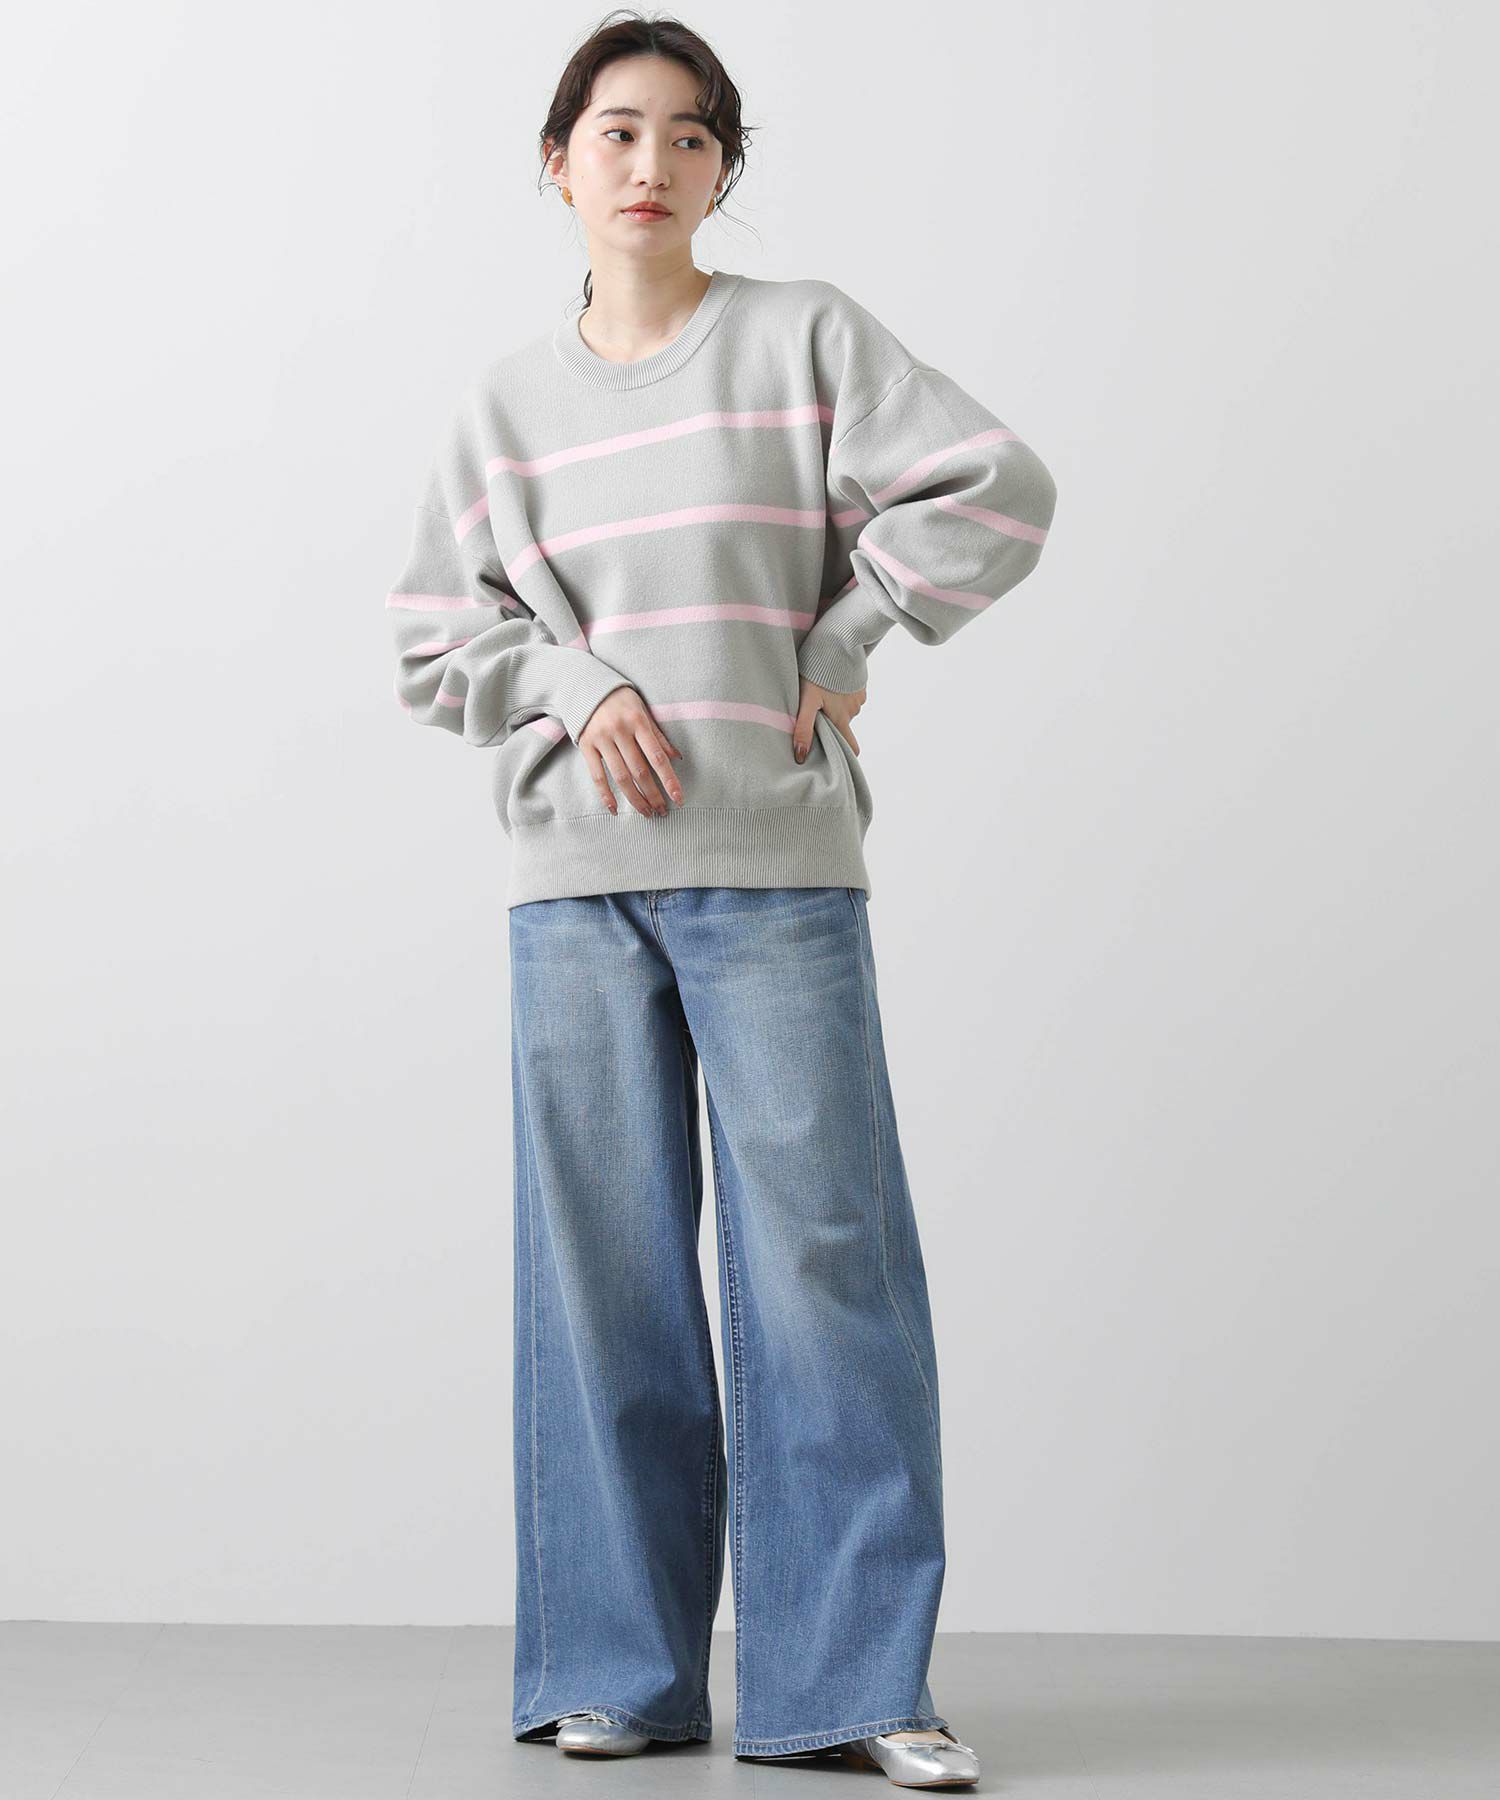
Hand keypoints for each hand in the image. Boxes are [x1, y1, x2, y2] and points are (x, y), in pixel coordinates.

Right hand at [579, 686, 684, 817]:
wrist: (586, 686)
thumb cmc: (621, 701)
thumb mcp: (643, 711)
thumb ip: (658, 736)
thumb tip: (676, 758)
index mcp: (638, 722)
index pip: (657, 757)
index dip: (668, 780)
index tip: (678, 798)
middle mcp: (620, 731)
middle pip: (640, 771)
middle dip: (653, 795)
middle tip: (662, 811)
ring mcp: (601, 740)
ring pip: (620, 777)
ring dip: (634, 799)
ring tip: (646, 813)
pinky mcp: (586, 746)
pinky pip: (597, 775)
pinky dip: (606, 795)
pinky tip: (615, 809)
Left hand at [793, 677, 864, 762]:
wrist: (837, 643)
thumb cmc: (818, 672)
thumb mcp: (807, 701)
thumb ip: (803, 727)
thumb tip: (800, 755)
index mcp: (842, 719)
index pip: (851, 746)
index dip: (843, 752)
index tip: (832, 754)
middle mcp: (854, 711)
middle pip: (843, 726)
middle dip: (831, 724)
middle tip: (815, 715)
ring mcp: (858, 697)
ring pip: (845, 709)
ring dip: (834, 707)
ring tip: (820, 695)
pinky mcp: (859, 684)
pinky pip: (849, 695)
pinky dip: (840, 693)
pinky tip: (829, 684)